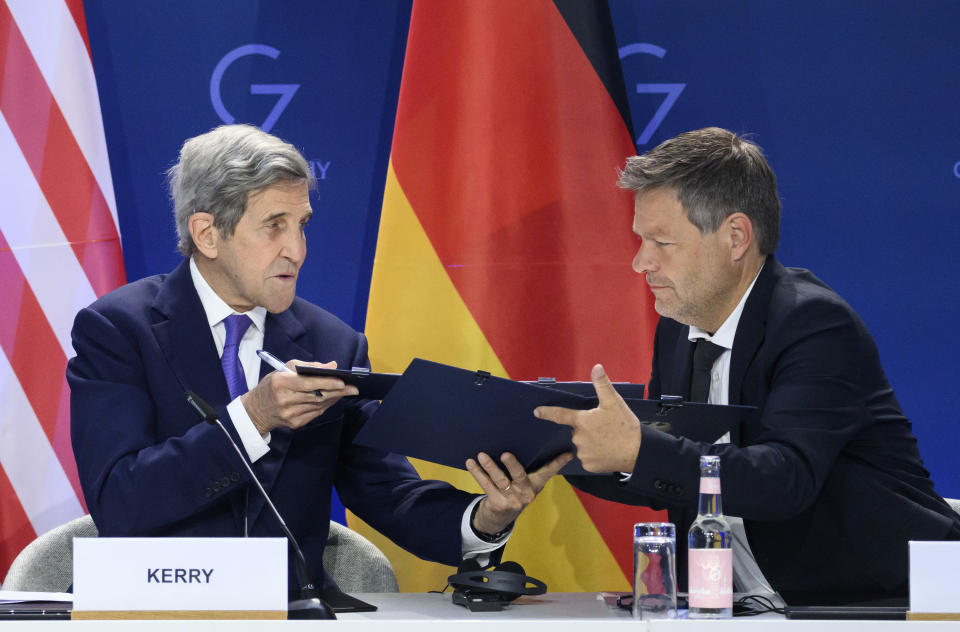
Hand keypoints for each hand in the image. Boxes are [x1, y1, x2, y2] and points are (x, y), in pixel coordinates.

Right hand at [242, 360, 358, 433]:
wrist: (256, 410)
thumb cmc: (272, 385)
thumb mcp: (284, 369)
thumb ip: (309, 366)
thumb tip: (332, 365)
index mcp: (281, 383)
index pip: (309, 383)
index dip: (328, 382)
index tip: (343, 381)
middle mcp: (285, 400)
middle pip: (317, 396)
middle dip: (338, 391)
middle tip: (353, 388)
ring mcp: (290, 414)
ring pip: (319, 405)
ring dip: (334, 398)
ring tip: (346, 391)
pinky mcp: (295, 423)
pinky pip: (316, 413)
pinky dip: (326, 406)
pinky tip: (334, 399)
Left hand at [466, 451, 572, 535]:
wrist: (499, 518)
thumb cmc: (515, 491)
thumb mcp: (530, 482)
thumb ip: (540, 468)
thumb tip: (564, 450)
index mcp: (536, 484)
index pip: (549, 471)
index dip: (558, 462)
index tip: (567, 453)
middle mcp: (526, 493)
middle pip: (519, 475)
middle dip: (512, 464)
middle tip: (505, 454)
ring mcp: (512, 500)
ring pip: (500, 480)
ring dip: (489, 466)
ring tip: (481, 455)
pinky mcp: (497, 503)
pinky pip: (486, 485)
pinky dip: (477, 473)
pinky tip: (470, 463)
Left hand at [534, 363, 641, 472]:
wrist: (638, 452)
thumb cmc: (626, 426)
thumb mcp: (614, 402)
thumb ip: (602, 384)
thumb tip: (596, 367)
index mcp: (582, 421)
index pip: (559, 415)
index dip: (546, 412)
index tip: (537, 412)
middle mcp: (578, 438)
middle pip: (577, 431)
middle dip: (587, 429)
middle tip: (604, 429)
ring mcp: (583, 453)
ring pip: (582, 445)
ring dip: (591, 442)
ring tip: (608, 440)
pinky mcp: (589, 465)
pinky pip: (588, 458)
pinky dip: (595, 455)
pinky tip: (607, 451)